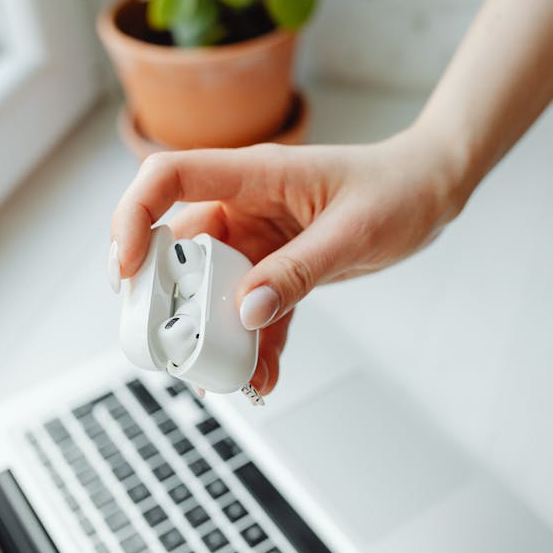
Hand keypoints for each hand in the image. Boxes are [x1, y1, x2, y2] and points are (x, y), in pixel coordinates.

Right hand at [109, 130, 467, 394]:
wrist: (429, 192)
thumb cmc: (396, 190)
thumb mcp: (352, 232)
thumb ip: (298, 271)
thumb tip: (246, 313)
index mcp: (253, 175)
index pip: (167, 178)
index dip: (132, 218)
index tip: (124, 271)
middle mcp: (244, 205)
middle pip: (179, 248)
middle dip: (170, 300)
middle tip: (176, 346)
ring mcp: (258, 238)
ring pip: (213, 288)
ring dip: (214, 334)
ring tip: (226, 377)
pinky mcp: (277, 267)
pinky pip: (254, 308)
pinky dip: (255, 342)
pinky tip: (264, 375)